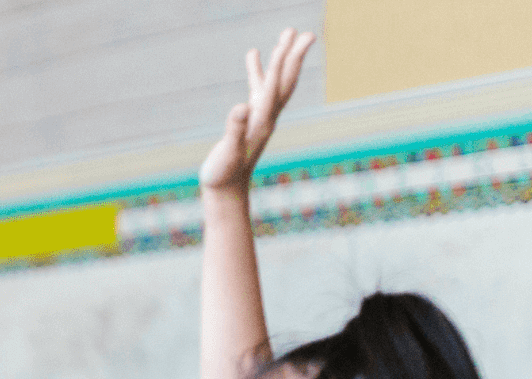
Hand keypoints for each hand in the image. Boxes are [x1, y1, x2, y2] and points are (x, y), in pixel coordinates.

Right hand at [198, 28, 315, 191]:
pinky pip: (258, 88)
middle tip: (307, 33)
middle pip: (285, 81)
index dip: (280, 62)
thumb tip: (241, 107)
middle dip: (295, 56)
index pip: (274, 86)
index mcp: (262, 121)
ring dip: (281, 58)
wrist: (227, 192)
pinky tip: (253, 55)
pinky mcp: (251, 118)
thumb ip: (234, 129)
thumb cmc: (224, 175)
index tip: (289, 40)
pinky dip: (259, 70)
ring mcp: (260, 116)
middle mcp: (267, 116)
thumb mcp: (227, 152)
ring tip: (286, 34)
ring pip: (275, 81)